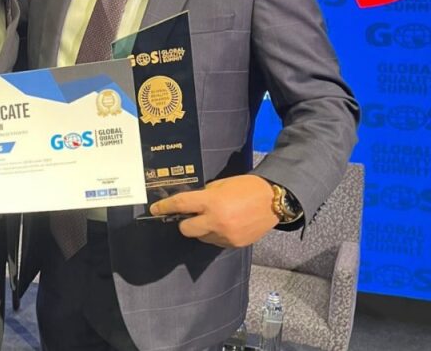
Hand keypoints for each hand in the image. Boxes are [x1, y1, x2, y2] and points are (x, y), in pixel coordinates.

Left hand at [149, 175, 277, 247]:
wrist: (275, 201)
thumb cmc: (247, 187)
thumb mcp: (222, 185)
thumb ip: (204, 195)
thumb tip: (190, 204)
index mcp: (212, 202)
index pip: (181, 205)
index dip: (165, 207)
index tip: (155, 209)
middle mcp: (216, 221)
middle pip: (185, 229)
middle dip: (185, 222)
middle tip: (192, 215)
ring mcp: (225, 235)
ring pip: (201, 237)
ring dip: (203, 229)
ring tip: (217, 218)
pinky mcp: (234, 244)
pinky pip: (216, 241)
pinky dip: (216, 234)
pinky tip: (227, 225)